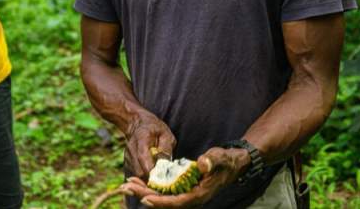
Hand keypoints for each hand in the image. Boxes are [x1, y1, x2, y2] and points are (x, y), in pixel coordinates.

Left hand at [120, 147, 250, 207]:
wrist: (232, 163)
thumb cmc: (226, 160)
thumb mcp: (220, 157)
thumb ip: (212, 160)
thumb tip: (202, 164)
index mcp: (199, 194)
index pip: (177, 202)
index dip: (161, 202)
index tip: (146, 198)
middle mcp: (191, 198)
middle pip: (164, 202)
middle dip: (145, 195)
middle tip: (127, 187)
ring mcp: (185, 194)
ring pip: (161, 197)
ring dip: (144, 191)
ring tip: (127, 185)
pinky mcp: (182, 189)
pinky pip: (163, 191)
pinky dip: (150, 187)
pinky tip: (138, 182)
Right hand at [125, 114, 176, 179]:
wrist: (137, 124)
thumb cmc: (155, 129)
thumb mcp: (165, 134)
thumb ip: (166, 148)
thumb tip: (167, 164)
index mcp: (142, 138)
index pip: (143, 158)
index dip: (152, 170)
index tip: (162, 178)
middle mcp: (131, 149)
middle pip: (139, 171)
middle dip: (151, 179)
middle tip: (162, 180)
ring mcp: (127, 156)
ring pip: (136, 176)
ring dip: (147, 179)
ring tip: (157, 176)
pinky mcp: (126, 162)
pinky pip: (135, 175)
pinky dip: (143, 178)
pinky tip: (151, 173)